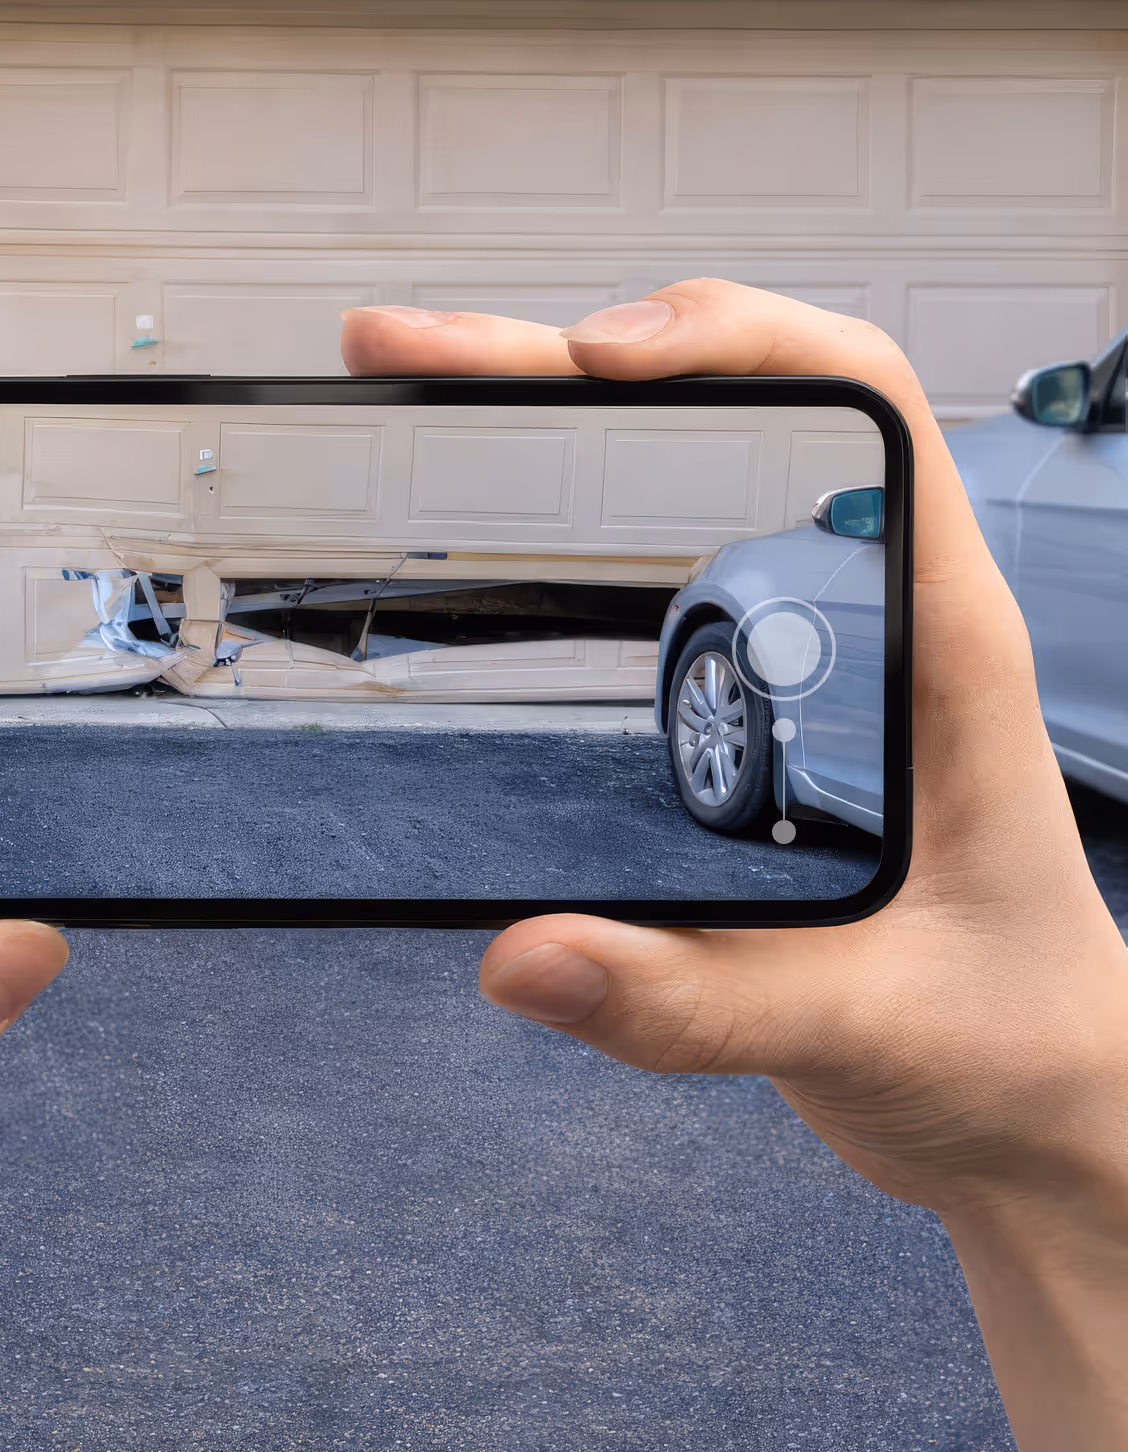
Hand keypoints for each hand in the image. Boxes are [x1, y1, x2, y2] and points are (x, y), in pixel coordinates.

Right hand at [345, 284, 1127, 1451]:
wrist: (1030, 1110)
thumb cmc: (1010, 1046)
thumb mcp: (869, 1025)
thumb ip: (703, 1001)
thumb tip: (526, 954)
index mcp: (939, 650)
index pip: (868, 409)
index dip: (736, 341)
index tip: (591, 357)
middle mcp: (869, 631)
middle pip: (735, 425)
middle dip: (569, 367)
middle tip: (420, 357)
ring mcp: (806, 671)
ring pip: (687, 490)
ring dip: (558, 431)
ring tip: (435, 402)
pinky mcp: (749, 728)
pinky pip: (652, 589)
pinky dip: (558, 537)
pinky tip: (480, 553)